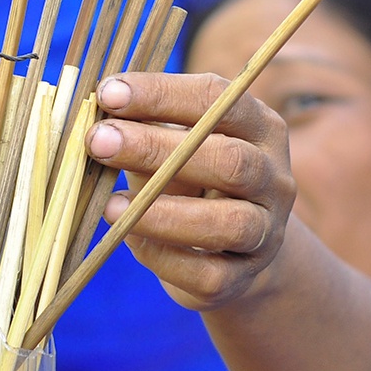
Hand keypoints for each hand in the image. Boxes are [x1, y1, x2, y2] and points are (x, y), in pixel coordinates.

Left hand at [86, 71, 295, 309]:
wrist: (226, 251)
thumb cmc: (188, 182)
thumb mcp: (173, 148)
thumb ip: (145, 130)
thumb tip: (96, 120)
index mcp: (260, 128)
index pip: (220, 99)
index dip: (161, 94)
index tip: (108, 93)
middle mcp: (274, 178)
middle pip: (229, 160)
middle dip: (157, 149)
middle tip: (99, 141)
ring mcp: (266, 232)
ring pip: (230, 223)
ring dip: (164, 212)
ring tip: (110, 205)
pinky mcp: (243, 277)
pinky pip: (208, 273)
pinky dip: (163, 256)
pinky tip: (128, 239)